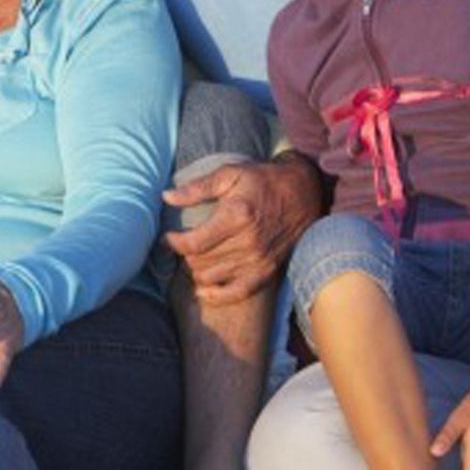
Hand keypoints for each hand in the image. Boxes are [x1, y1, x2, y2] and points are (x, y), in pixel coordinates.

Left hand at [162, 152, 323, 304]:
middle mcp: (248, 242)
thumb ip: (197, 188)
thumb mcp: (230, 174)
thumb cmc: (263, 181)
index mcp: (237, 216)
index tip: (168, 237)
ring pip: (212, 277)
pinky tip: (203, 289)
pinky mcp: (266, 271)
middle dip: (184, 254)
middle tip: (182, 245)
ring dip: (196, 270)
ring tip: (194, 258)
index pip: (194, 242)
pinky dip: (216, 295)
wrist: (303, 193)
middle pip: (200, 261)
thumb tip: (167, 197)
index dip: (174, 243)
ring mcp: (258, 260)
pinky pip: (236, 293)